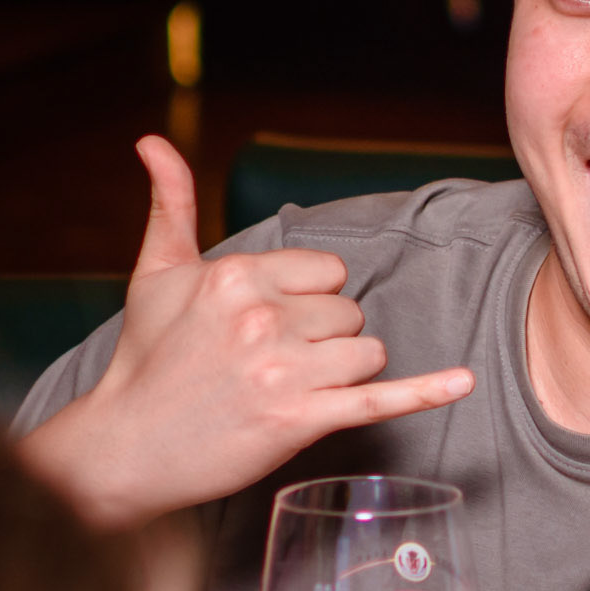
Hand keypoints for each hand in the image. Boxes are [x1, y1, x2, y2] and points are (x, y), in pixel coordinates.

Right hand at [19, 136, 473, 527]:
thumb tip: (153, 141)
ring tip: (286, 390)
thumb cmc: (145, 359)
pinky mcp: (300, 420)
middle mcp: (264, 317)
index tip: (268, 327)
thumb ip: (170, 203)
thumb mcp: (156, 273)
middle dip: (324, 339)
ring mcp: (285, 371)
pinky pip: (380, 399)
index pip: (329, 272)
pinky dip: (426, 392)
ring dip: (340, 374)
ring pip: (366, 353)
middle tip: (269, 365)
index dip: (308, 301)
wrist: (126, 449)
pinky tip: (464, 381)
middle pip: (351, 313)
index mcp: (238, 274)